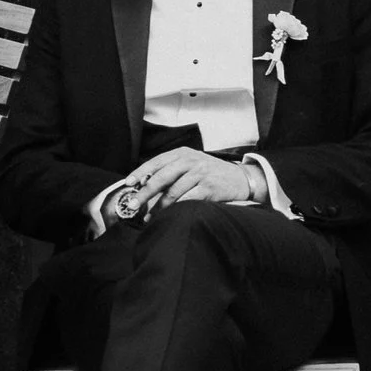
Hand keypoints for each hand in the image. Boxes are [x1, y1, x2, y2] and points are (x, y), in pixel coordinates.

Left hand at [125, 148, 252, 214]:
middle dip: (144, 192)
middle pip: (161, 177)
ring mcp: (200, 174)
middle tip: (132, 204)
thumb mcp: (193, 164)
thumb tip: (146, 184)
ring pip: (172, 192)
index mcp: (183, 153)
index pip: (156, 162)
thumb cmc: (213, 174)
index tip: (128, 183)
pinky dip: (174, 209)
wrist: (242, 179)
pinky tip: (167, 216)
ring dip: (157, 207)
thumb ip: (173, 170)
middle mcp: (191, 161)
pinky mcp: (209, 188)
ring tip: (148, 216)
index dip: (140, 172)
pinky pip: (186, 200)